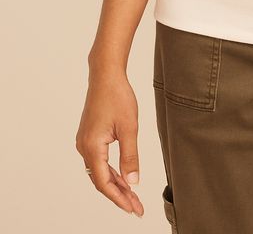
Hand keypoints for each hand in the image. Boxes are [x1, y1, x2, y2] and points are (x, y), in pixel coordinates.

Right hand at [75, 68, 144, 215]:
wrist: (106, 75)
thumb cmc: (118, 96)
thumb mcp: (129, 128)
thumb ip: (130, 156)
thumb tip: (133, 182)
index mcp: (92, 147)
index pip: (104, 183)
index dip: (119, 198)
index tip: (133, 209)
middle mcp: (84, 147)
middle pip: (101, 180)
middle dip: (119, 195)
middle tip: (136, 208)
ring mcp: (85, 142)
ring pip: (100, 171)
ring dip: (116, 184)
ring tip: (133, 197)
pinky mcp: (89, 137)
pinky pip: (99, 161)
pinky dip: (112, 171)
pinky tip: (123, 178)